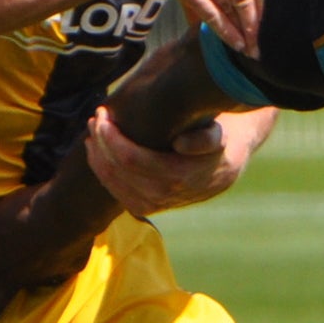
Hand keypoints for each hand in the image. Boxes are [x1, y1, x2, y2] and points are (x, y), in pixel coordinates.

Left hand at [87, 104, 269, 214]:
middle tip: (96, 119)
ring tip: (92, 137)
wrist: (231, 160)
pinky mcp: (153, 207)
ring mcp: (160, 204)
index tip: (104, 115)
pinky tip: (98, 157)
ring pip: (117, 187)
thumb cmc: (221, 136)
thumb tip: (181, 144)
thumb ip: (206, 139)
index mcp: (183, 176)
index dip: (112, 138)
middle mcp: (169, 195)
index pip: (133, 160)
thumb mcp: (221, 133)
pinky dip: (105, 176)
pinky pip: (121, 197)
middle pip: (122, 172)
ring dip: (99, 161)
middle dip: (102, 144)